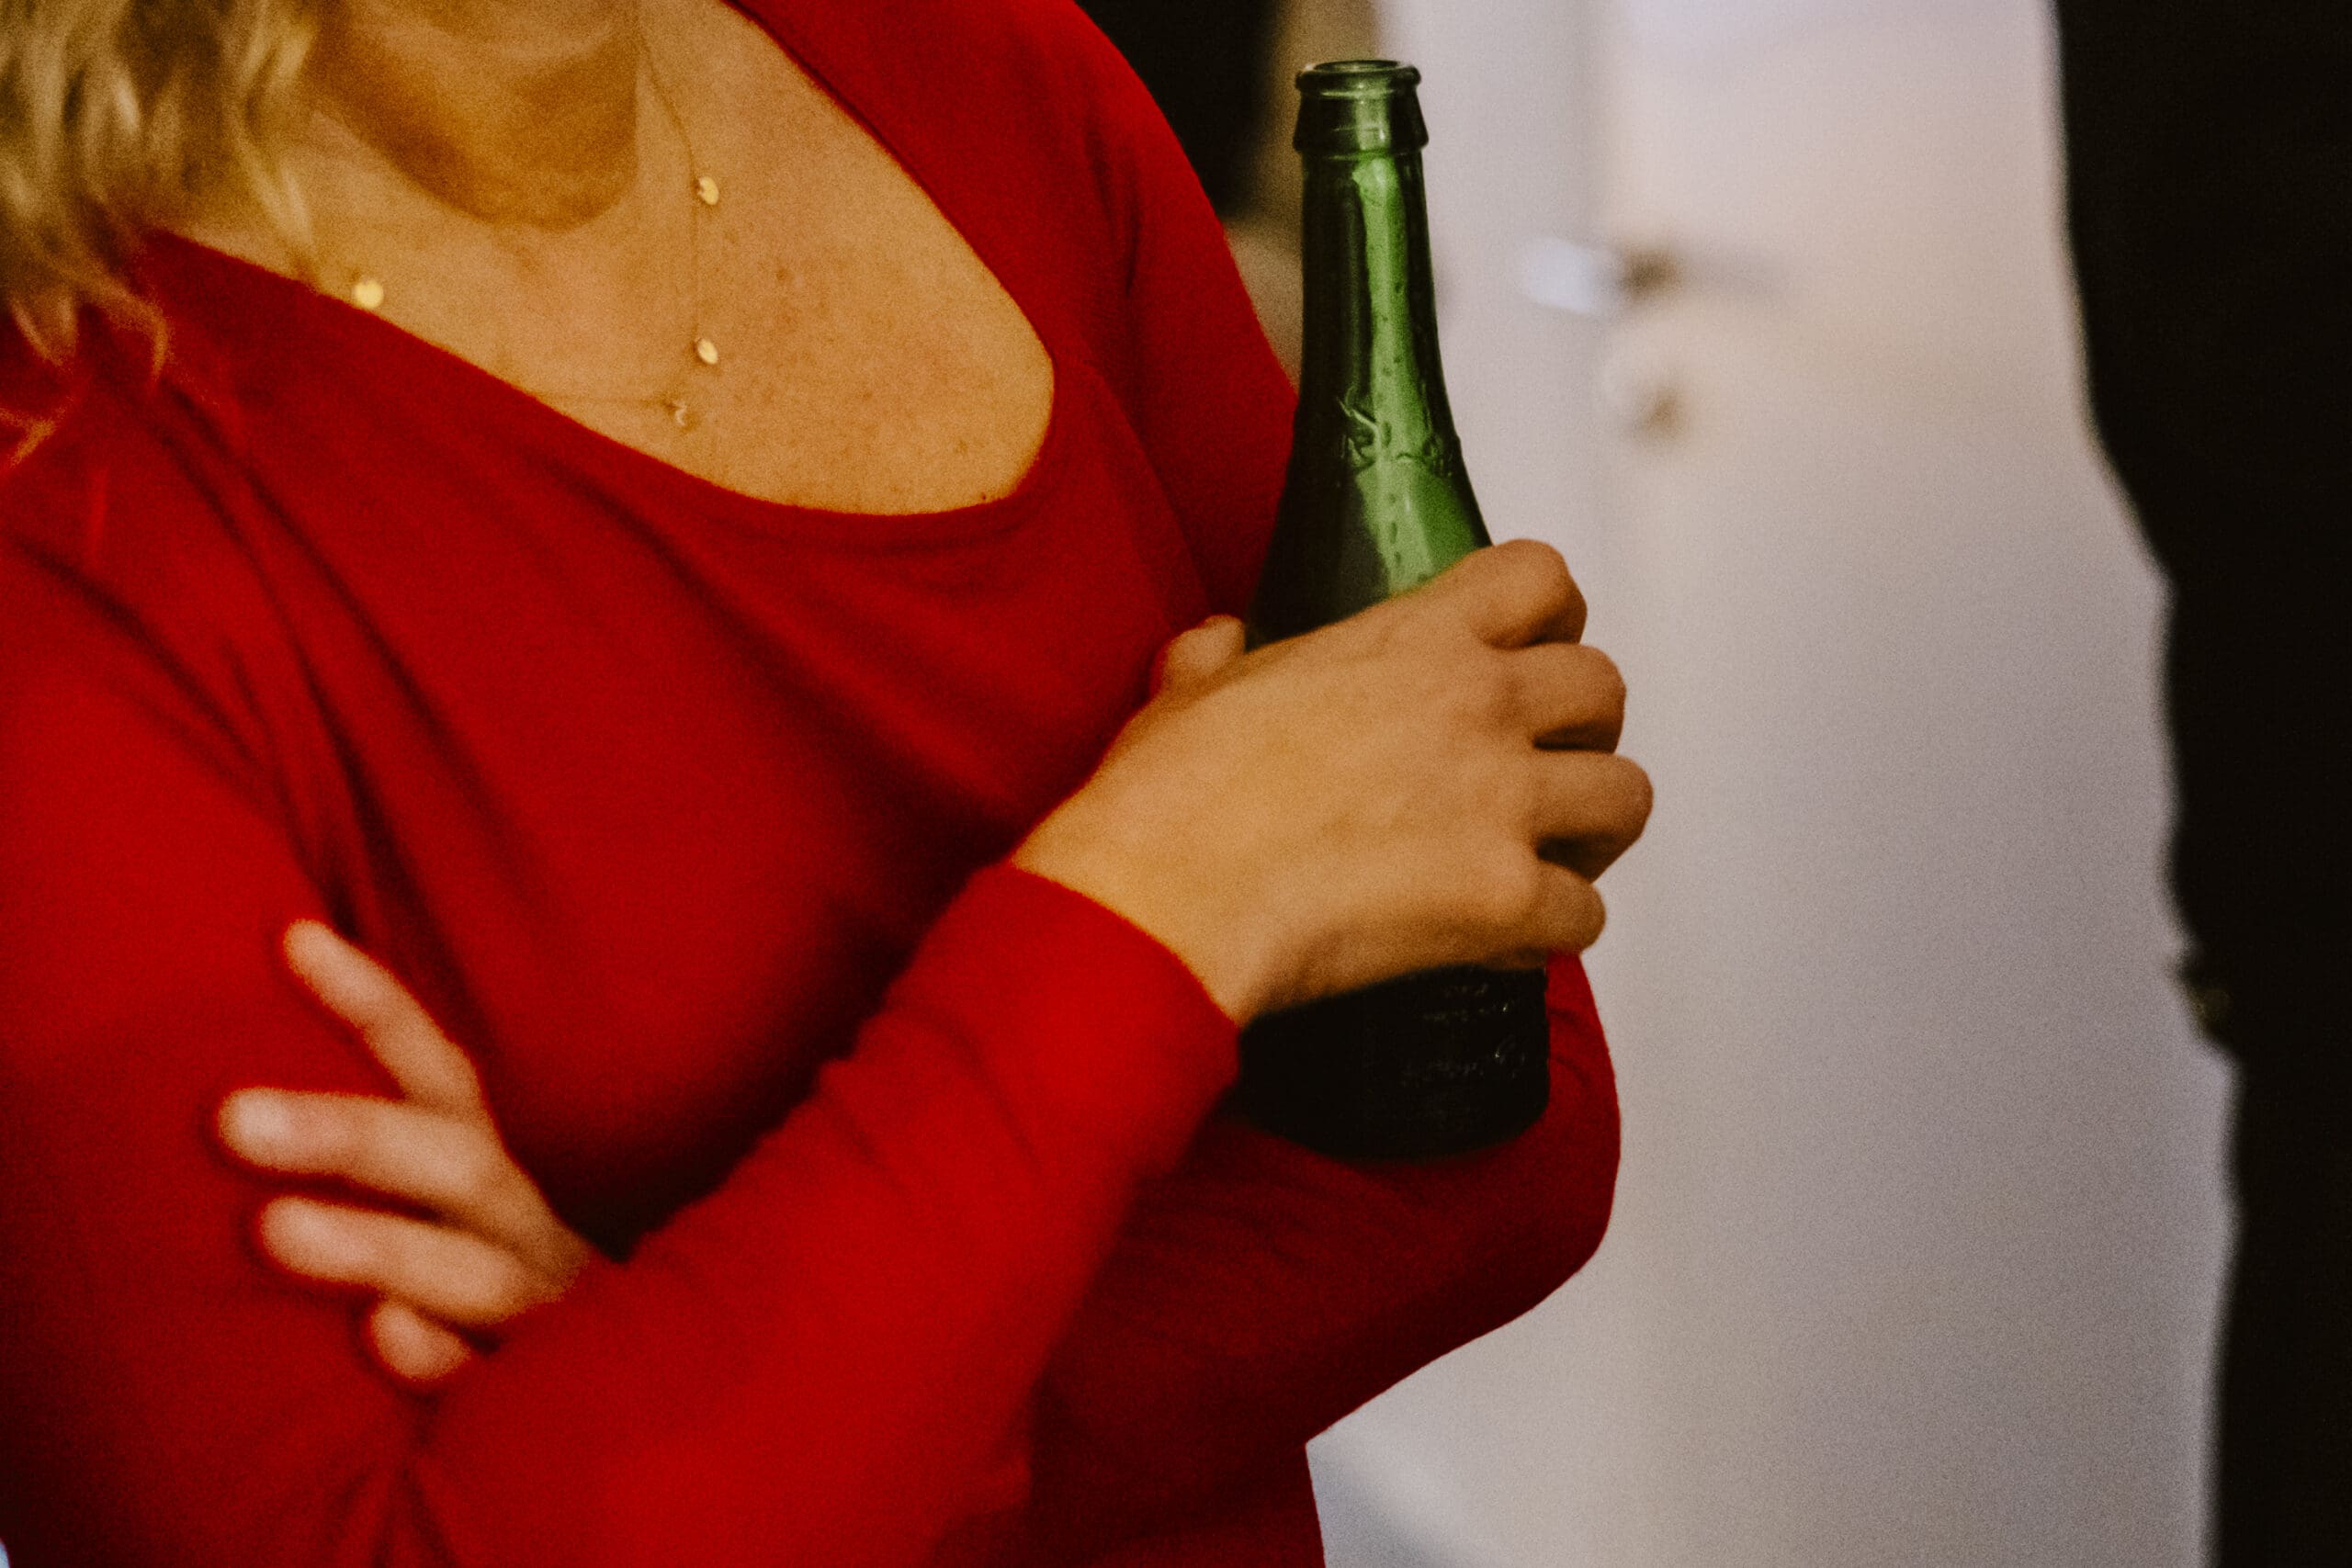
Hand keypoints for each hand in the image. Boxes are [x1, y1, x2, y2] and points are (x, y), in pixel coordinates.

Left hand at [216, 922, 591, 1383]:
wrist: (610, 1392)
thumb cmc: (480, 1286)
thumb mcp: (443, 1206)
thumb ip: (386, 1146)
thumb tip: (281, 1023)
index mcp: (486, 1168)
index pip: (437, 1073)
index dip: (373, 1008)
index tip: (293, 940)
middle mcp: (519, 1223)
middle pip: (453, 1161)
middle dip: (347, 1134)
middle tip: (230, 1117)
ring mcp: (540, 1304)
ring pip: (474, 1268)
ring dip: (380, 1243)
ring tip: (275, 1228)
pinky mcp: (537, 1385)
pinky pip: (493, 1376)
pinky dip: (439, 1357)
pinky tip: (382, 1336)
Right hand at [1014, 540, 1649, 1022]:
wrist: (1168, 893)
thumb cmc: (1171, 796)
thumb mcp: (1188, 690)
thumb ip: (1221, 654)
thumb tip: (1221, 642)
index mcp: (1411, 639)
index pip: (1540, 578)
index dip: (1552, 616)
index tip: (1534, 650)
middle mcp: (1477, 704)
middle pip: (1604, 687)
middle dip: (1584, 730)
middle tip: (1543, 768)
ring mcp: (1501, 800)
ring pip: (1627, 797)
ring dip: (1594, 832)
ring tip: (1553, 859)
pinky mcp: (1505, 897)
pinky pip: (1586, 915)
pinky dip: (1554, 932)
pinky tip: (1506, 941)